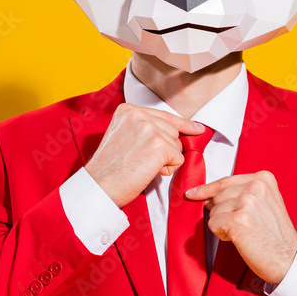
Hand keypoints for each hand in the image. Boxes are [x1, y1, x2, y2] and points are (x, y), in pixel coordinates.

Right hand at [85, 103, 205, 207]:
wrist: (99, 186)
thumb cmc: (110, 168)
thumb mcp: (123, 136)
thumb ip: (144, 128)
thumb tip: (177, 130)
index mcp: (128, 110)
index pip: (164, 115)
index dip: (182, 125)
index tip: (197, 128)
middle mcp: (138, 115)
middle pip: (173, 131)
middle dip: (166, 149)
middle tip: (142, 161)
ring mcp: (149, 129)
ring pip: (177, 145)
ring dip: (166, 160)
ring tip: (142, 166)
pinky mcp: (159, 146)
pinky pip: (178, 158)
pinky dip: (168, 169)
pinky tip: (149, 172)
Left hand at [185, 171, 296, 283]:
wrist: (288, 258)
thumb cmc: (274, 235)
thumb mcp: (265, 203)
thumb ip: (241, 193)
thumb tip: (206, 196)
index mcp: (263, 178)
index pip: (225, 181)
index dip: (206, 189)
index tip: (192, 193)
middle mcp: (255, 186)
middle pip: (217, 196)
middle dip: (223, 213)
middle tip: (245, 226)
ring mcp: (247, 202)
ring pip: (213, 211)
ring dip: (223, 224)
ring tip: (245, 232)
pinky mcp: (238, 219)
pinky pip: (212, 223)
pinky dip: (221, 234)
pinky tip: (239, 239)